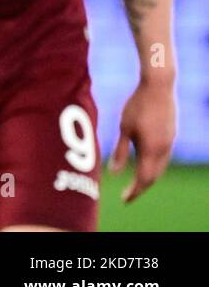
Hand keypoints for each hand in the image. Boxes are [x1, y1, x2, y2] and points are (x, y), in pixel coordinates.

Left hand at [108, 78, 176, 202]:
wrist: (159, 86)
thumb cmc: (137, 105)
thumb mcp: (124, 128)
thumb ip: (121, 152)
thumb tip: (115, 173)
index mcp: (152, 149)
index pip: (144, 179)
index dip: (135, 191)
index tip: (124, 199)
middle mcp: (164, 149)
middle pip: (154, 176)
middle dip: (141, 187)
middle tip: (128, 195)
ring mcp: (170, 142)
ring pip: (160, 167)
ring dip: (149, 177)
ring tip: (136, 183)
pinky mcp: (171, 135)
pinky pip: (163, 157)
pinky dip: (154, 166)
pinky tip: (145, 163)